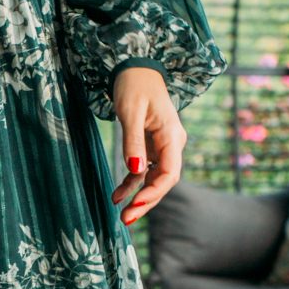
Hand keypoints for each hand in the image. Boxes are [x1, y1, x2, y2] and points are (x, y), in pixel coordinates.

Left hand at [110, 68, 184, 225]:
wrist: (135, 68)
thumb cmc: (134, 85)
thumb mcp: (130, 112)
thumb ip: (133, 141)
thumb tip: (135, 171)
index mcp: (172, 136)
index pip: (170, 173)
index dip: (155, 192)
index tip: (137, 203)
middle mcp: (171, 144)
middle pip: (163, 182)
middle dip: (146, 202)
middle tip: (127, 220)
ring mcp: (161, 147)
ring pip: (153, 180)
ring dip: (138, 197)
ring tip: (122, 216)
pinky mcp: (149, 147)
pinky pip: (142, 171)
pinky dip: (130, 184)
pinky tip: (117, 196)